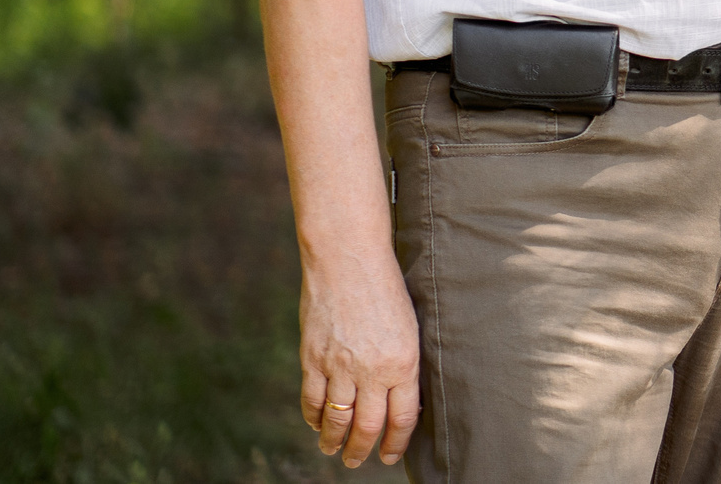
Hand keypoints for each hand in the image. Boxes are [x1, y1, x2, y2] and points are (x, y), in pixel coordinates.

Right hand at [298, 253, 421, 467]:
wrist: (349, 258)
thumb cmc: (387, 287)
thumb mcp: (409, 326)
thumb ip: (403, 363)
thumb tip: (401, 398)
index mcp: (403, 362)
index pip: (402, 418)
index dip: (396, 442)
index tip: (391, 455)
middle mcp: (372, 369)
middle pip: (368, 426)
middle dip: (363, 450)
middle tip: (358, 461)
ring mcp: (339, 365)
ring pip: (337, 419)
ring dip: (335, 441)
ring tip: (334, 450)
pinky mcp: (313, 358)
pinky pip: (312, 399)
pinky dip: (313, 417)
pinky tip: (317, 424)